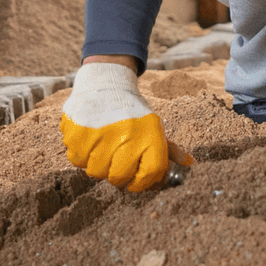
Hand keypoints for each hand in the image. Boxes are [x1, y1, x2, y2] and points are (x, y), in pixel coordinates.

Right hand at [60, 61, 193, 191]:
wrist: (105, 82)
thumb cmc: (131, 111)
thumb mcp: (153, 125)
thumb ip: (169, 148)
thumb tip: (189, 163)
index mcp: (150, 135)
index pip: (150, 174)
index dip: (142, 183)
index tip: (135, 181)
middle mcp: (127, 136)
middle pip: (118, 178)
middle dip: (117, 174)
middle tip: (115, 161)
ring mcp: (100, 136)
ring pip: (95, 171)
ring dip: (97, 163)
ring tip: (101, 146)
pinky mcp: (77, 134)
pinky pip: (76, 160)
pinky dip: (81, 154)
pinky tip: (88, 139)